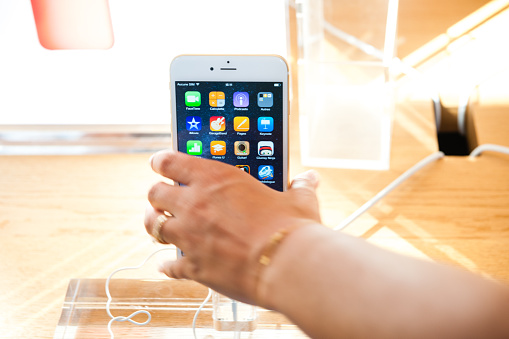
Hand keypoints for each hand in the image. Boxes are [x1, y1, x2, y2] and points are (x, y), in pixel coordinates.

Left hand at [144, 150, 320, 304]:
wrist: (287, 264)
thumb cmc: (291, 228)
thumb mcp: (298, 200)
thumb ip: (300, 187)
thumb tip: (310, 179)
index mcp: (216, 179)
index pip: (171, 161)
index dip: (161, 161)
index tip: (159, 163)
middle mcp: (195, 204)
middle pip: (155, 193)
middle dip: (157, 195)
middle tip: (162, 199)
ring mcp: (190, 236)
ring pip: (153, 226)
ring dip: (154, 225)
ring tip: (158, 227)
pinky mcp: (194, 266)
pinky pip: (170, 266)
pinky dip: (168, 266)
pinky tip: (167, 267)